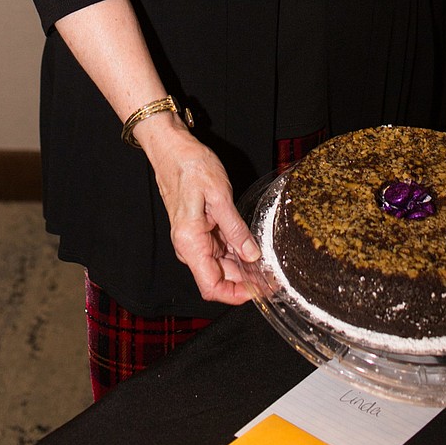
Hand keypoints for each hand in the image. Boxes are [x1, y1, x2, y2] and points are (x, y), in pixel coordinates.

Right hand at [137, 115, 260, 303]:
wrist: (172, 149)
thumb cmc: (190, 166)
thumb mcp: (219, 195)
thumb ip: (235, 229)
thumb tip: (252, 255)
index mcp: (190, 242)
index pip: (211, 286)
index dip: (236, 295)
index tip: (260, 291)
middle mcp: (188, 246)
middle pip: (218, 278)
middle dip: (246, 282)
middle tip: (273, 278)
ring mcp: (193, 240)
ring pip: (220, 266)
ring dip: (243, 270)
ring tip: (268, 268)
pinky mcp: (198, 231)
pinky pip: (218, 251)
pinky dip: (236, 254)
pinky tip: (253, 251)